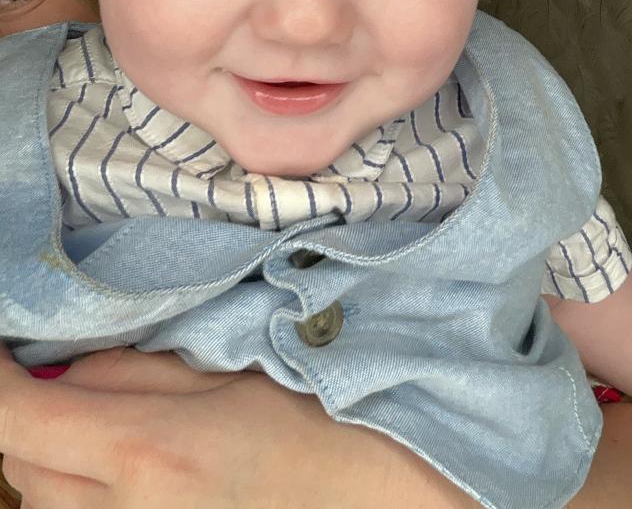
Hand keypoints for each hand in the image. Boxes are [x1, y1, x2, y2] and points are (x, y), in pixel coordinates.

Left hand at [0, 345, 472, 508]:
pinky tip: (118, 465)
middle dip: (26, 414)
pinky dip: (73, 488)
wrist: (362, 494)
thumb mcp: (219, 371)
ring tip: (104, 422)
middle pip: (21, 463)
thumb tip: (59, 370)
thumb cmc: (305, 420)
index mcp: (145, 452)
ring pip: (40, 500)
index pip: (18, 416)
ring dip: (48, 455)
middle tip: (58, 371)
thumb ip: (128, 370)